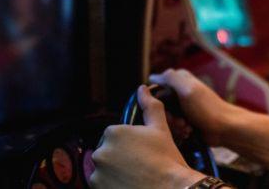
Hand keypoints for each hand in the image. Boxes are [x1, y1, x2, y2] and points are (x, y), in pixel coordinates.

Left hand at [89, 85, 206, 188]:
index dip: (129, 146)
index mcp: (113, 132)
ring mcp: (97, 173)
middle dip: (120, 160)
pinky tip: (129, 186)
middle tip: (140, 168)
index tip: (141, 154)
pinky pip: (102, 186)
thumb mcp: (160, 129)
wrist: (171, 188)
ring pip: (104, 171)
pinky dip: (111, 187)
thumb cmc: (167, 159)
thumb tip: (142, 89)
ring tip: (135, 178)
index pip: (115, 137)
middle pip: (107, 154)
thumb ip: (150, 106)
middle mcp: (100, 152)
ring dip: (114, 174)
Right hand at [152, 69, 248, 145]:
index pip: (155, 90)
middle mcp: (179, 92)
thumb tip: (152, 77)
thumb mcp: (188, 90)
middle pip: (158, 106)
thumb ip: (171, 79)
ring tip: (186, 128)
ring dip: (174, 125)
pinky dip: (179, 131)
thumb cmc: (207, 108)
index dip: (156, 102)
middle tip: (180, 122)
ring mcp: (182, 108)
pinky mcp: (185, 121)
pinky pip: (173, 127)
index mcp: (180, 80)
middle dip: (167, 117)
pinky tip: (188, 132)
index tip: (164, 111)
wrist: (225, 128)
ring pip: (165, 118)